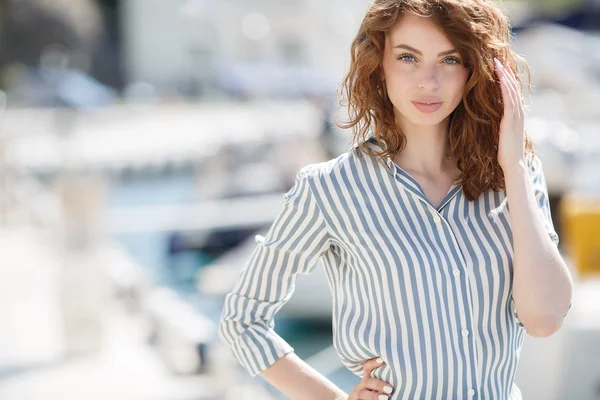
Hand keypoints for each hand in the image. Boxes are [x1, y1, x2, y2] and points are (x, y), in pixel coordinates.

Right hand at [347, 357, 393, 399]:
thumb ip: (387, 382)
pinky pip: (358, 399)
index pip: (367, 367)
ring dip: (373, 396)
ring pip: (362, 393)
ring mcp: (356, 394)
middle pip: (367, 381)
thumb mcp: (381, 387)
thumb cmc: (379, 393)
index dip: (373, 362)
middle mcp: (361, 385)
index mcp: (368, 379)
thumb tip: (405, 376)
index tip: (382, 360)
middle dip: (378, 384)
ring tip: (385, 398)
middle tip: (390, 389)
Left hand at [493, 57, 525, 171]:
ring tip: (497, 64)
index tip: (499, 67)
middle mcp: (518, 112)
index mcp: (516, 114)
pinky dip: (506, 88)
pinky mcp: (511, 120)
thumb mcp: (503, 132)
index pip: (512, 92)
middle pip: (512, 87)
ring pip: (511, 91)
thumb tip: (498, 114)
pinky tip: (501, 79)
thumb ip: (502, 121)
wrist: (512, 163)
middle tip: (497, 59)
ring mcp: (516, 115)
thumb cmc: (505, 150)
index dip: (506, 78)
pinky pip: (509, 100)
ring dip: (504, 76)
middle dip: (505, 73)